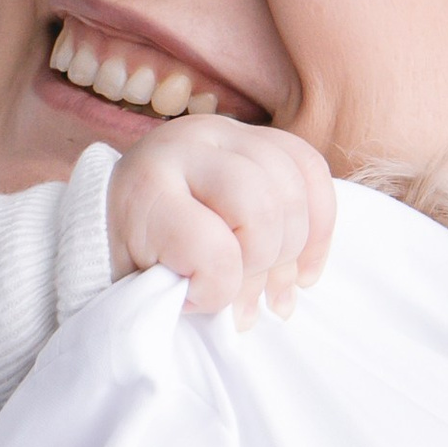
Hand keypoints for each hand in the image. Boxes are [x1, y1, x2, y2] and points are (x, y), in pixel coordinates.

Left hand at [106, 116, 332, 328]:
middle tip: (246, 300)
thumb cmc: (138, 246)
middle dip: (263, 267)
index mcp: (148, 186)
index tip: (195, 300)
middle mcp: (189, 145)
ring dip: (293, 252)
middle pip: (261, 210)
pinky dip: (318, 225)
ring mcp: (230, 132)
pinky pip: (312, 170)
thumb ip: (184, 295)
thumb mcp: (140, 277)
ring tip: (276, 290)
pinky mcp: (262, 134)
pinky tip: (302, 266)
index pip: (211, 251)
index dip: (217, 291)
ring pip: (292, 191)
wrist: (129, 194)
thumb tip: (247, 314)